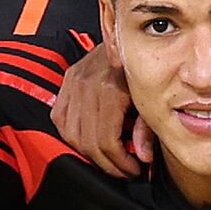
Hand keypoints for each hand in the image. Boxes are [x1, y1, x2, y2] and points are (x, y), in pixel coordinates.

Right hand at [50, 39, 145, 174]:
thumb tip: (143, 156)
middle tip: (122, 170)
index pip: (107, 141)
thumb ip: (146, 129)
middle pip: (88, 142)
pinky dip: (72, 134)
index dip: (120, 163)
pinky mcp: (66, 83)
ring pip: (71, 135)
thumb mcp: (150, 99)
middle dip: (107, 164)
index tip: (132, 169)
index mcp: (110, 90)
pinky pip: (60, 119)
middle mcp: (88, 87)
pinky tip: (87, 140)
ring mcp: (74, 84)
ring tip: (107, 158)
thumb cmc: (142, 67)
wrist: (128, 39)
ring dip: (88, 153)